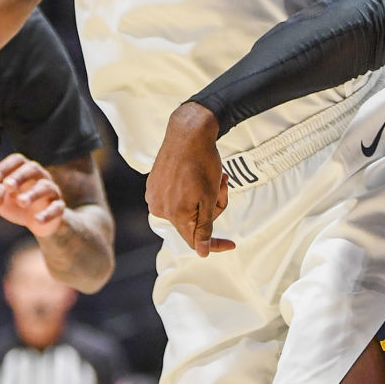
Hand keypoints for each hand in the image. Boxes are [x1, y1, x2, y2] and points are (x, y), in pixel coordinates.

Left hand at [0, 154, 66, 236]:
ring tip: (21, 201)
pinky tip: (36, 220)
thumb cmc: (17, 203)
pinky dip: (47, 213)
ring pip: (45, 187)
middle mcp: (40, 177)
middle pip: (32, 169)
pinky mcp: (58, 208)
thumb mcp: (1, 200)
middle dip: (20, 176)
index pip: (17, 160)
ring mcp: (51, 192)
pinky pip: (56, 208)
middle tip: (7, 186)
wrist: (41, 221)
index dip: (5, 166)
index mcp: (24, 170)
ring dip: (33, 193)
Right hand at [146, 102, 234, 256]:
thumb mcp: (210, 197)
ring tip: (214, 176)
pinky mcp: (153, 183)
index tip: (231, 244)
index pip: (195, 241)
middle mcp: (160, 208)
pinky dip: (190, 189)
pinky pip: (176, 196)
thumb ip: (204, 227)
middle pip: (193, 222)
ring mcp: (154, 195)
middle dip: (213, 207)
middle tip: (222, 186)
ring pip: (187, 208)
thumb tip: (201, 252)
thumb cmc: (202, 161)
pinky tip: (196, 173)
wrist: (188, 131)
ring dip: (204, 196)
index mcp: (175, 214)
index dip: (216, 243)